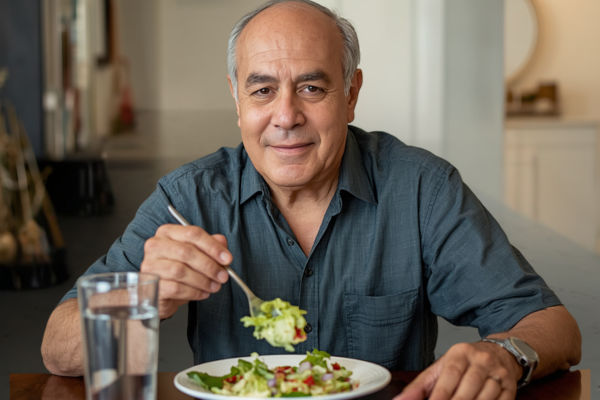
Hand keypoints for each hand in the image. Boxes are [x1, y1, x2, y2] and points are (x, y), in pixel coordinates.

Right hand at [141, 224, 231, 319]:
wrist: (161, 292)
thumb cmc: (178, 270)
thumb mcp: (196, 255)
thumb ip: (209, 245)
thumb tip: (222, 242)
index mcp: (167, 232)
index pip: (192, 233)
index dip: (212, 246)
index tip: (227, 258)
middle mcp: (156, 246)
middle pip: (186, 252)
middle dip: (209, 265)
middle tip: (223, 276)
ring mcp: (150, 265)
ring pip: (180, 271)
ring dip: (203, 280)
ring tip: (214, 286)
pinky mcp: (151, 284)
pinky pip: (176, 288)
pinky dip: (194, 292)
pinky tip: (203, 293)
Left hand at [394, 341, 521, 399]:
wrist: (500, 353)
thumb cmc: (466, 363)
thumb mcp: (441, 368)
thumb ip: (419, 386)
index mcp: (460, 353)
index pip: (450, 376)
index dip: (440, 395)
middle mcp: (481, 361)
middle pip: (467, 390)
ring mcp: (498, 374)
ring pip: (484, 398)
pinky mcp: (510, 387)